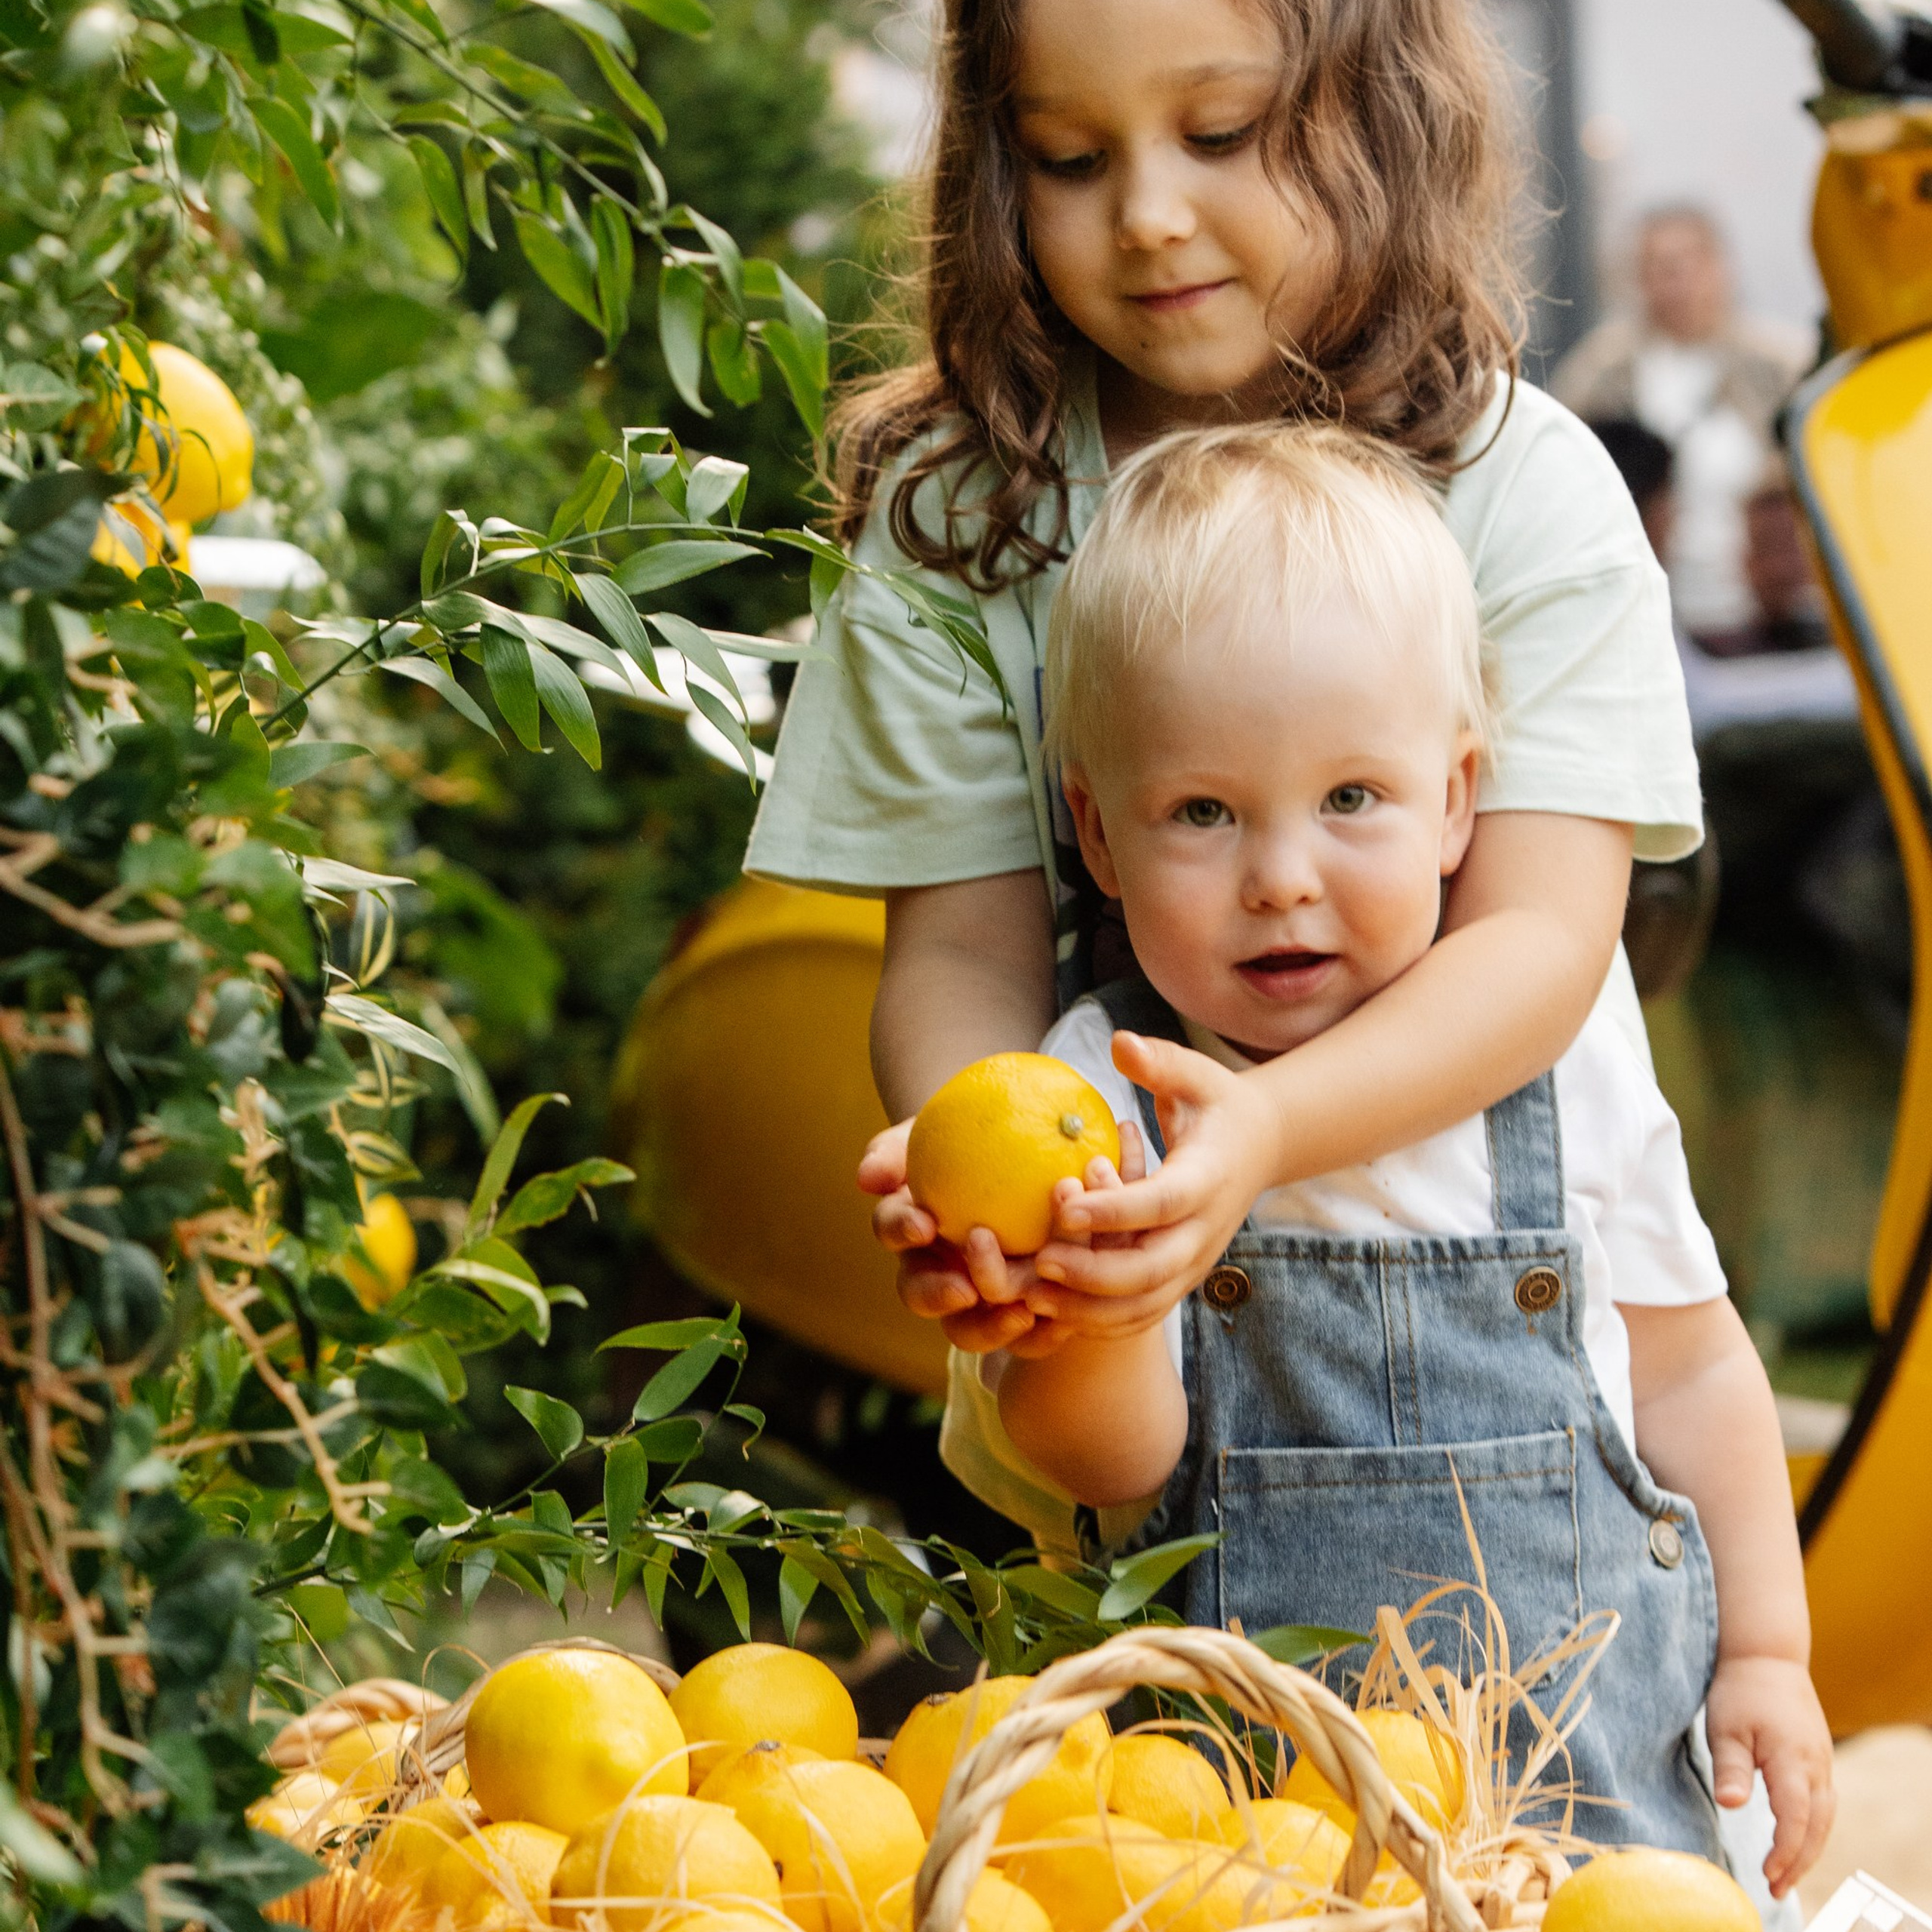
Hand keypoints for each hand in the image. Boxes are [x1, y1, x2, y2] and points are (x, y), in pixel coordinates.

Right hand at [858, 1118, 1056, 1352]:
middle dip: (937, 1295)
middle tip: (965, 1289)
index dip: (902, 1228)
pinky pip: (1021, 1334)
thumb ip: (897, 1152)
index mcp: (910, 1224)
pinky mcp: (1016, 1309)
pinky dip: (1037, 1333)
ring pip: (967, 1327)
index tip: (924, 1223)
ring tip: (1019, 1313)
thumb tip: (868, 1179)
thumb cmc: (972, 1132)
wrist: (1026, 1146)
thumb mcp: (935, 1132)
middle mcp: (934, 1266)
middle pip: (920, 1295)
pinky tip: (1062, 1324)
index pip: (894, 1228)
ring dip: (989, 1326)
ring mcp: (974, 1294)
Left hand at [1031, 1031, 1278, 1304]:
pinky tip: (1055, 1313)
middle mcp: (1205, 1229)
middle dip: (1095, 1273)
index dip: (1116, 1209)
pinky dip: (1102, 1321)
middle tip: (1039, 1262)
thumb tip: (1121, 1043)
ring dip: (1091, 1308)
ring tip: (1035, 1297)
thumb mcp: (1198, 1076)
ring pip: (1147, 1303)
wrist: (1262, 1145)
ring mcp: (1195, 1260)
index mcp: (1209, 1178)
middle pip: (1154, 1268)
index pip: (1163, 1202)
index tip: (1066, 1205)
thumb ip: (1161, 1062)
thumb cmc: (1218, 1103)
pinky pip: (1144, 1312)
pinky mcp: (1182, 1277)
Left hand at [1706, 1653, 1834, 1896]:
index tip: (1767, 1874)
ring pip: (1824, 1818)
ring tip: (1783, 1875)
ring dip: (1807, 1849)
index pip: (1796, 1818)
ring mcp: (1822, 1762)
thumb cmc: (1740, 1690)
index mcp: (1793, 1760)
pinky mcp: (1819, 1758)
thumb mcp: (1725, 1726)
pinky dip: (1812, 1828)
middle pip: (1816, 1827)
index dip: (1785, 1851)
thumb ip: (1731, 1767)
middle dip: (1798, 1862)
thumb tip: (1730, 1806)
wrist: (1767, 1656)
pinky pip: (1823, 1803)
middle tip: (1775, 1889)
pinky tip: (1795, 1840)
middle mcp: (1816, 1766)